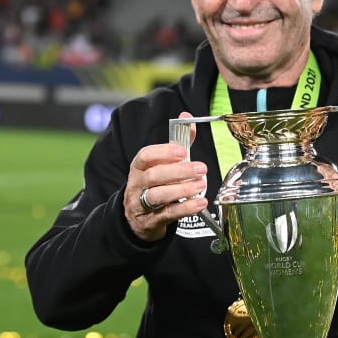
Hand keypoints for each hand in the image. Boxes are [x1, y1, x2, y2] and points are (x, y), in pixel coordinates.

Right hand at [125, 112, 208, 240]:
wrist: (137, 219)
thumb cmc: (153, 186)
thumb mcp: (161, 165)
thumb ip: (177, 143)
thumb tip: (186, 117)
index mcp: (139, 167)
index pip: (145, 156)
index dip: (163, 152)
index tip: (182, 151)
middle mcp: (137, 184)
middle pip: (154, 176)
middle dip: (178, 171)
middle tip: (200, 169)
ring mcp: (141, 204)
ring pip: (158, 196)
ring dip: (182, 190)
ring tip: (201, 185)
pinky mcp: (151, 221)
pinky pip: (167, 214)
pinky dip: (185, 209)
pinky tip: (200, 203)